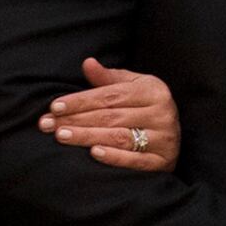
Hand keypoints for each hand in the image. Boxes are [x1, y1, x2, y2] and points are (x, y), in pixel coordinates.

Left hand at [43, 57, 182, 173]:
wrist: (178, 138)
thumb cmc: (146, 109)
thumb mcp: (133, 88)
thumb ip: (108, 79)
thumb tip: (87, 63)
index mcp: (153, 91)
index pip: (110, 96)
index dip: (80, 101)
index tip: (54, 106)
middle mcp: (161, 113)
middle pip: (110, 116)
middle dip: (75, 120)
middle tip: (47, 124)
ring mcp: (164, 139)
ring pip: (119, 137)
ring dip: (87, 137)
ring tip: (61, 136)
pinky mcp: (162, 162)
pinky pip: (135, 160)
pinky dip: (114, 157)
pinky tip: (93, 153)